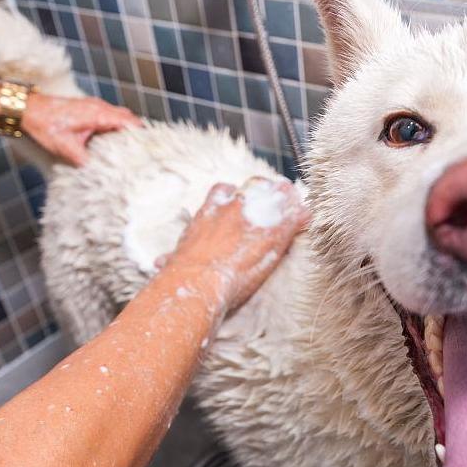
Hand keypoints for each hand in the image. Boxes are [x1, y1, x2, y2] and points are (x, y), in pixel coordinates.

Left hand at [21, 94, 142, 165]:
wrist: (27, 109)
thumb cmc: (44, 125)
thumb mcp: (66, 148)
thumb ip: (85, 160)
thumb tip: (99, 172)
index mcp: (99, 115)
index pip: (130, 122)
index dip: (142, 134)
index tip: (150, 147)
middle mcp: (99, 107)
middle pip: (128, 117)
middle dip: (137, 132)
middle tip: (142, 150)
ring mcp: (93, 105)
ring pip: (119, 115)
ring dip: (125, 128)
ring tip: (129, 147)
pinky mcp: (87, 107)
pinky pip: (108, 114)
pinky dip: (115, 125)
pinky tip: (110, 139)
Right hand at [161, 178, 308, 312]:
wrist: (197, 280)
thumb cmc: (182, 274)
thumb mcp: (174, 259)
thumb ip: (171, 257)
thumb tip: (159, 262)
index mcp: (209, 210)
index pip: (224, 190)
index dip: (234, 197)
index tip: (237, 203)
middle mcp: (233, 207)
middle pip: (254, 186)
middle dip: (262, 192)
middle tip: (269, 201)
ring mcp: (255, 217)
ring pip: (278, 195)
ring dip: (285, 199)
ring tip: (293, 201)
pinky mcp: (274, 233)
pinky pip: (295, 217)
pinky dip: (302, 217)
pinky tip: (307, 218)